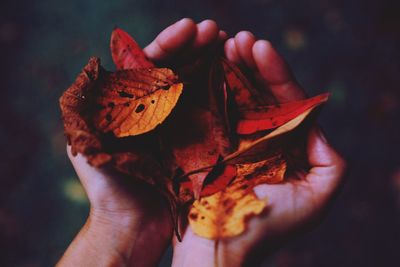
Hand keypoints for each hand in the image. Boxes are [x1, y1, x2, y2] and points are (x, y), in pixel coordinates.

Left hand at [57, 18, 225, 266]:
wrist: (131, 228)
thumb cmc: (107, 187)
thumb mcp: (87, 141)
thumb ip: (90, 105)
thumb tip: (100, 64)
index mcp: (133, 106)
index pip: (151, 65)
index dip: (170, 44)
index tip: (190, 28)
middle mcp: (160, 111)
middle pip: (180, 70)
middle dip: (198, 48)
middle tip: (218, 31)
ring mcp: (182, 126)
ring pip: (200, 87)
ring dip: (216, 64)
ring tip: (234, 44)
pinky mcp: (201, 145)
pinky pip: (215, 116)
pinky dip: (227, 96)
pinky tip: (240, 79)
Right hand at [171, 32, 346, 266]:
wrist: (219, 247)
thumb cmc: (268, 227)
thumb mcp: (318, 197)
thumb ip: (330, 159)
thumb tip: (314, 121)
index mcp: (284, 147)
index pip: (285, 102)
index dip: (276, 74)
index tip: (260, 49)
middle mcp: (258, 140)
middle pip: (258, 93)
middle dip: (251, 64)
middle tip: (239, 39)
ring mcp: (229, 140)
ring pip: (232, 97)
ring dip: (230, 68)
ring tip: (224, 43)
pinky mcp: (204, 144)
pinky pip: (208, 112)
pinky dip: (208, 88)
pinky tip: (206, 65)